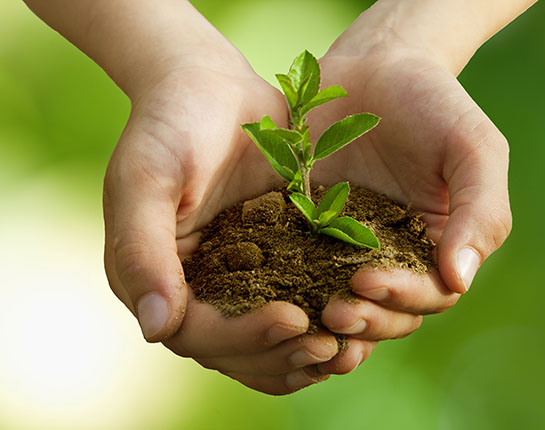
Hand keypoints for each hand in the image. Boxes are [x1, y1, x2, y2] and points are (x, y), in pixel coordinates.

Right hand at [102, 55, 379, 394]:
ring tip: (348, 348)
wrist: (210, 87)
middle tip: (329, 347)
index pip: (195, 334)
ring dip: (305, 356)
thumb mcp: (147, 178)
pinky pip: (296, 306)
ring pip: (268, 343)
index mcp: (157, 277)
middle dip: (282, 355)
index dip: (242, 338)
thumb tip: (156, 329)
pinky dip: (322, 325)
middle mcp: (196, 288)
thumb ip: (142, 250)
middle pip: (236, 351)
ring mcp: (237, 278)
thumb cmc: (170, 124)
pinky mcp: (273, 260)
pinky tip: (356, 325)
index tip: (292, 319)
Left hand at [313, 29, 511, 342]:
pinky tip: (271, 297)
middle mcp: (394, 256)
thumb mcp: (472, 149)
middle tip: (333, 313)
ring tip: (306, 315)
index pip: (430, 294)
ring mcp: (346, 248)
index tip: (367, 279)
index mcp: (437, 246)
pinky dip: (290, 292)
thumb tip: (458, 280)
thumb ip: (481, 212)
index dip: (403, 298)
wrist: (373, 66)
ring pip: (344, 301)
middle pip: (386, 311)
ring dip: (328, 320)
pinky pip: (298, 270)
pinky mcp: (306, 231)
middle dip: (364, 319)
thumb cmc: (432, 104)